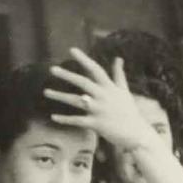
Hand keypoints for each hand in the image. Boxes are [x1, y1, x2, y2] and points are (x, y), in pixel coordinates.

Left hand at [44, 48, 160, 151]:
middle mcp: (103, 96)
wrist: (136, 133)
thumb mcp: (124, 90)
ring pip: (76, 101)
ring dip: (60, 96)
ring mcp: (99, 109)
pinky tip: (53, 117)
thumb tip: (118, 58)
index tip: (71, 49)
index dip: (84, 59)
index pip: (95, 69)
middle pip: (83, 82)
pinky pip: (77, 120)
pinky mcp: (96, 123)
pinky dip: (65, 119)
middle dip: (67, 75)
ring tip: (45, 92)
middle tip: (52, 69)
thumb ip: (118, 74)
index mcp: (109, 87)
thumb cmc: (128, 110)